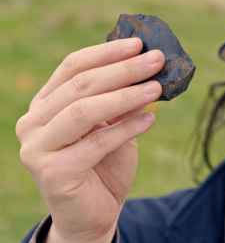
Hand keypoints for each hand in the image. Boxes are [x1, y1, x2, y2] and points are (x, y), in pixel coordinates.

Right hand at [15, 38, 163, 241]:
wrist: (93, 214)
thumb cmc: (104, 166)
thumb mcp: (114, 126)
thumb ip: (121, 101)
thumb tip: (147, 67)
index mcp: (45, 104)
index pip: (73, 67)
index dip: (107, 53)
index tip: (139, 43)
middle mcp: (33, 122)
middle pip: (80, 86)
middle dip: (123, 70)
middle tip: (155, 60)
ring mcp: (37, 148)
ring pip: (85, 110)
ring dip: (126, 95)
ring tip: (157, 87)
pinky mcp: (52, 172)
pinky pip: (96, 143)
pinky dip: (127, 128)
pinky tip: (151, 118)